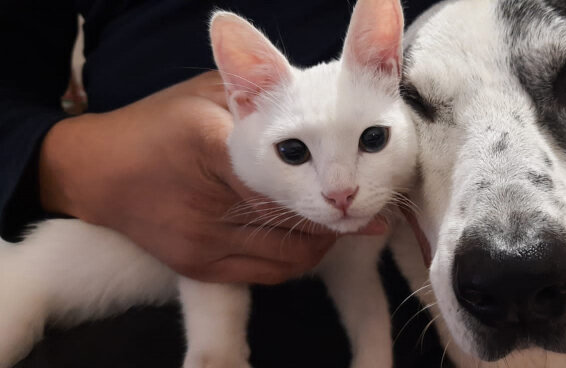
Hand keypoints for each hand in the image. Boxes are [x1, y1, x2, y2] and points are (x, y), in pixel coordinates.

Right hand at [39, 71, 385, 284]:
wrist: (95, 173)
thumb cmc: (157, 125)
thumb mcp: (206, 95)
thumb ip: (258, 101)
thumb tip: (317, 111)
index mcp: (211, 147)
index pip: (286, 180)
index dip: (328, 191)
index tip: (360, 194)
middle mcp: (208, 203)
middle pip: (293, 223)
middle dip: (334, 222)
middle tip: (360, 213)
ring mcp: (202, 242)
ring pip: (288, 257)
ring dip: (319, 243)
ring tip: (333, 225)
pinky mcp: (198, 268)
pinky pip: (267, 274)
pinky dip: (293, 260)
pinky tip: (303, 241)